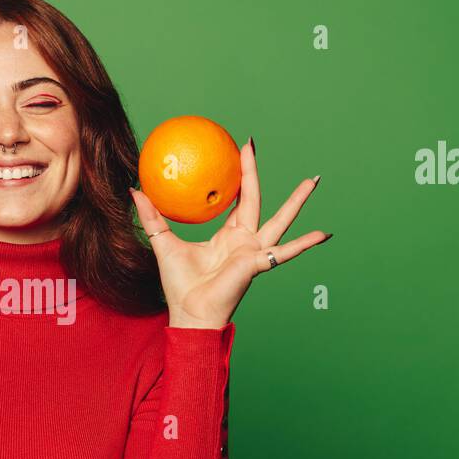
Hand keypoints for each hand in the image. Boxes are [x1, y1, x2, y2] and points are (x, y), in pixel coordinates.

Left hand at [129, 138, 330, 328]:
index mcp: (228, 236)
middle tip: (252, 144)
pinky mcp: (256, 264)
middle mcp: (245, 241)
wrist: (189, 314)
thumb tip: (135, 189)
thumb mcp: (162, 243)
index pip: (236, 200)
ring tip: (314, 180)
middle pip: (255, 199)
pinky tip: (323, 234)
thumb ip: (152, 218)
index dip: (235, 177)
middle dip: (254, 172)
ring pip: (279, 220)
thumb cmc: (179, 285)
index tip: (235, 151)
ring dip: (297, 201)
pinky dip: (304, 244)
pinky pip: (283, 252)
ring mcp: (254, 252)